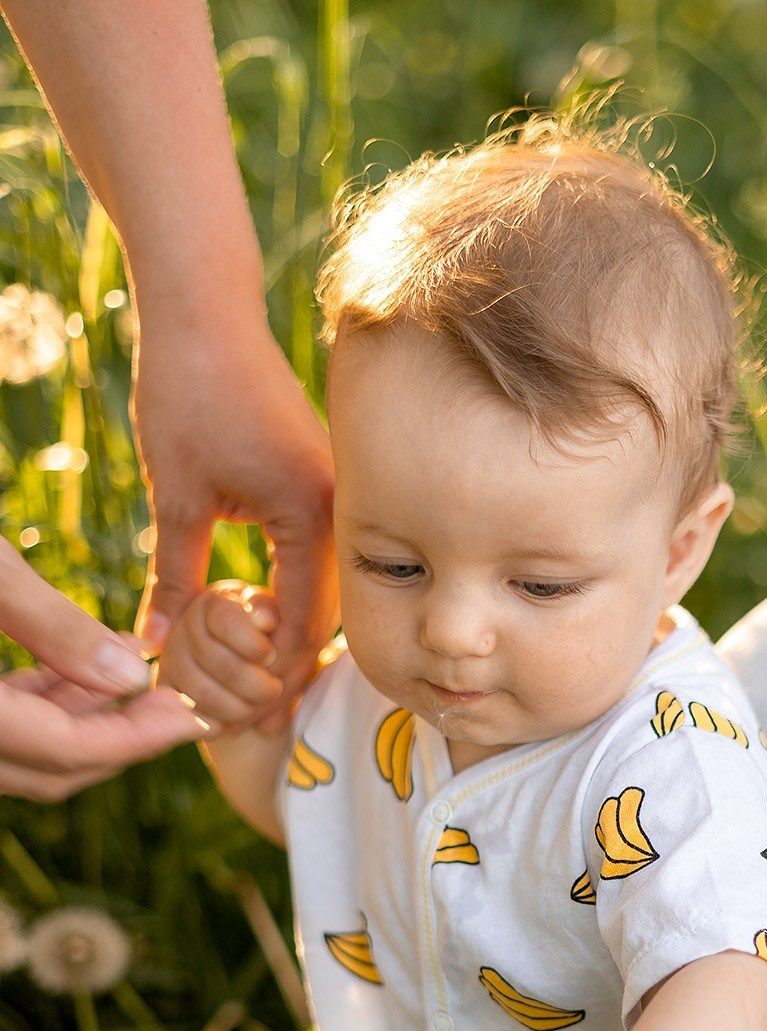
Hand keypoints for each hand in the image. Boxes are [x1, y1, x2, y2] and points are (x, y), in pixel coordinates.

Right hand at [0, 537, 201, 798]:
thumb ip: (52, 626)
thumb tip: (130, 676)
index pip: (64, 754)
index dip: (140, 739)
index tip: (196, 713)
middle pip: (49, 771)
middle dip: (123, 742)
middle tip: (184, 705)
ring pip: (24, 757)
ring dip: (87, 726)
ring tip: (145, 683)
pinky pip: (0, 730)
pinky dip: (43, 709)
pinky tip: (85, 673)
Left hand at [131, 312, 336, 718]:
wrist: (207, 307)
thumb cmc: (189, 390)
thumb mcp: (176, 497)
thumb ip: (175, 578)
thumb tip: (157, 647)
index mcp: (318, 515)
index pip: (307, 623)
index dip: (279, 678)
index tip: (258, 723)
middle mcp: (345, 505)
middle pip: (329, 614)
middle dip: (290, 667)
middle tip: (260, 719)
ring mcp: (341, 490)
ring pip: (328, 587)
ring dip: (294, 632)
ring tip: (260, 683)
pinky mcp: (323, 477)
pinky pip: (321, 553)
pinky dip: (295, 591)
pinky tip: (267, 619)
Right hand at [157, 580, 282, 731]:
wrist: (253, 675)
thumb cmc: (273, 643)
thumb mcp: (281, 622)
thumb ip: (273, 616)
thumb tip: (265, 620)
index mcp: (216, 602)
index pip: (228, 621)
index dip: (255, 646)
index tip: (271, 657)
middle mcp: (185, 624)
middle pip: (223, 665)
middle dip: (258, 685)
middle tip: (274, 690)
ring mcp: (171, 658)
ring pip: (206, 695)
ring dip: (242, 709)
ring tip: (259, 707)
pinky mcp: (165, 689)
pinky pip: (189, 717)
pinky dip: (217, 725)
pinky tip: (235, 721)